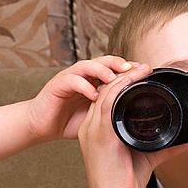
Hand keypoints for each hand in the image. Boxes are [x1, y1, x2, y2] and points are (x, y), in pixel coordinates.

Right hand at [26, 56, 140, 141]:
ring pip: (89, 65)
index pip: (115, 69)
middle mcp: (84, 75)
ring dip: (102, 70)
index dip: (130, 69)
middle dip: (120, 64)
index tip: (146, 73)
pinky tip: (93, 95)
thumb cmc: (69, 121)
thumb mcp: (98, 117)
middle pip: (105, 61)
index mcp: (95, 81)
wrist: (41, 125)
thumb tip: (140, 120)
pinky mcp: (58, 84)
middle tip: (135, 70)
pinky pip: (72, 80)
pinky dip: (84, 86)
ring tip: (114, 79)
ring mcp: (71, 77)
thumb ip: (114, 112)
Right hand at [78, 65, 187, 187]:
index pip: (108, 97)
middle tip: (144, 67)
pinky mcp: (99, 135)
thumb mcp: (148, 156)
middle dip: (123, 75)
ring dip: (123, 77)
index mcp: (99, 129)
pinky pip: (106, 103)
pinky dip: (120, 88)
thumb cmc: (124, 181)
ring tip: (141, 69)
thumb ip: (169, 144)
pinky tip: (132, 80)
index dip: (123, 83)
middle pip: (105, 90)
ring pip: (105, 92)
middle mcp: (91, 126)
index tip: (142, 74)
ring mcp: (93, 129)